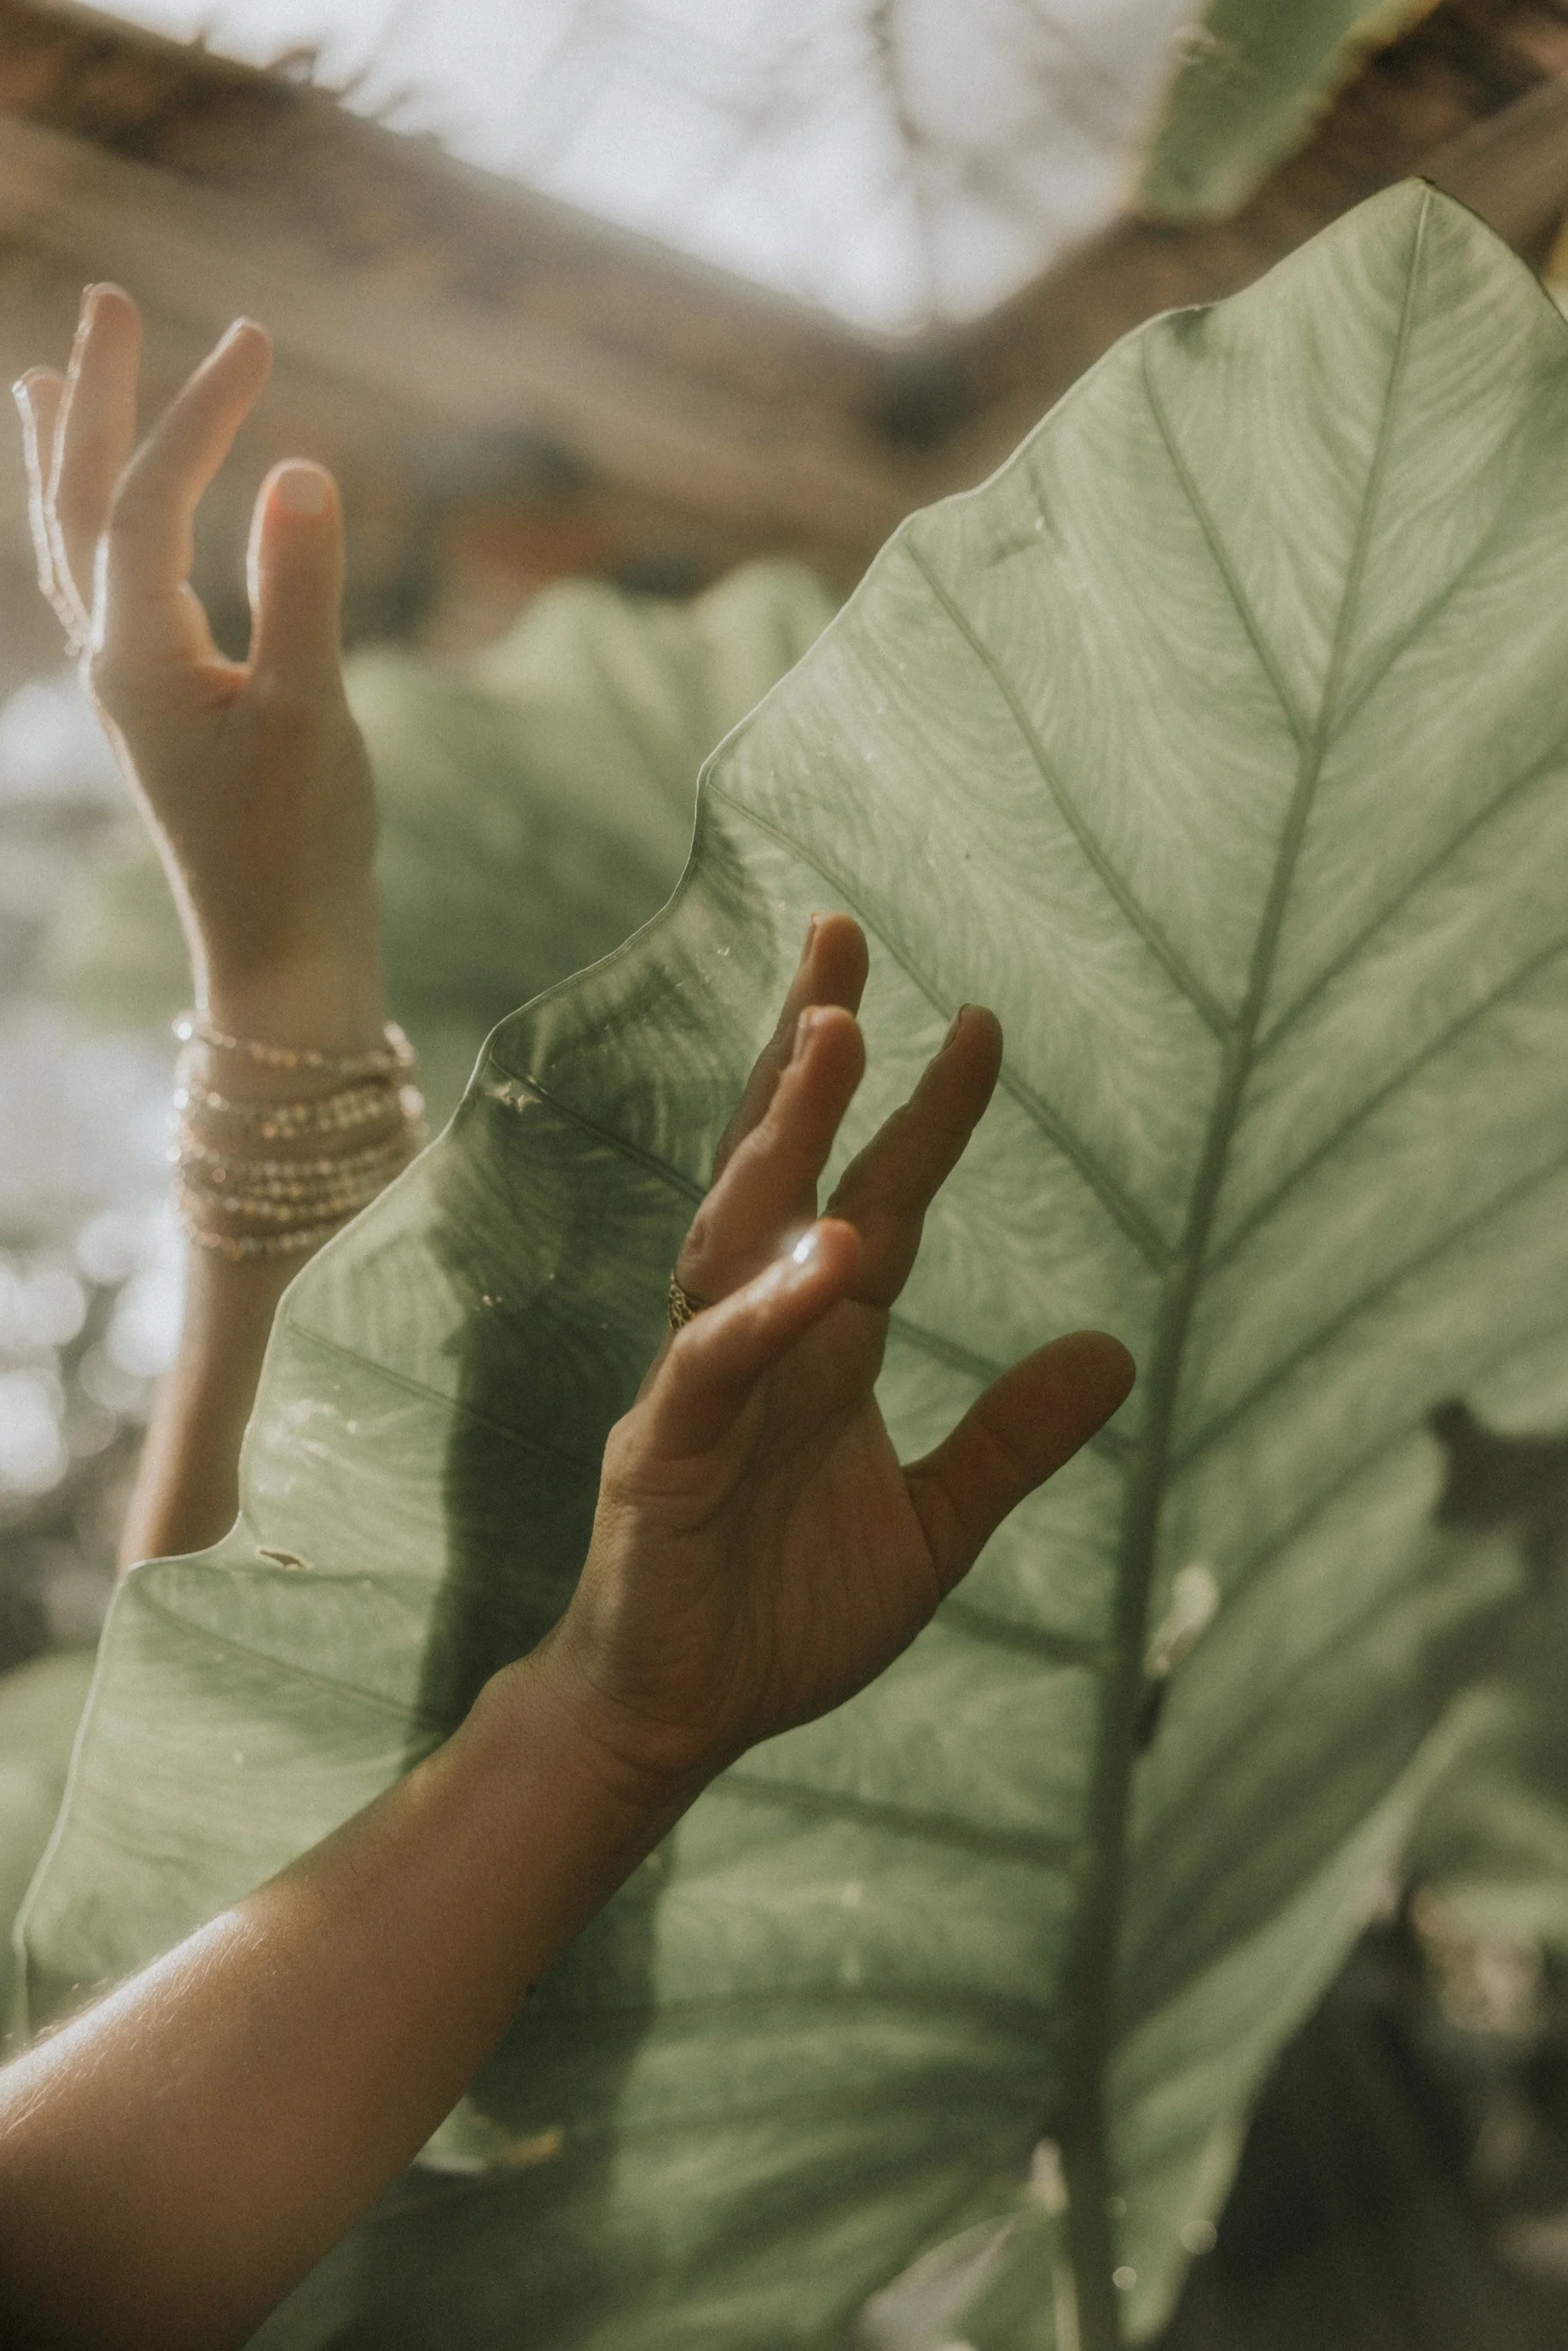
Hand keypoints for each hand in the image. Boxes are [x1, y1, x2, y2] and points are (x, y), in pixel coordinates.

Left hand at [13, 284, 383, 1050]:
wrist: (281, 954)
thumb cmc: (300, 846)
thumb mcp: (313, 715)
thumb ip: (303, 589)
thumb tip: (301, 466)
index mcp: (139, 657)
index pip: (150, 502)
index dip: (200, 415)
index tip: (259, 338)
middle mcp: (111, 662)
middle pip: (78, 502)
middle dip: (93, 398)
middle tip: (109, 300)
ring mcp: (127, 687)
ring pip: (75, 545)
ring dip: (67, 454)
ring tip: (48, 375)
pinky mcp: (157, 711)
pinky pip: (105, 592)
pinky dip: (97, 527)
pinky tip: (115, 518)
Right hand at [541, 914, 1134, 1791]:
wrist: (677, 1722)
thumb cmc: (780, 1618)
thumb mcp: (932, 1527)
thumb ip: (1011, 1441)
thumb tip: (1117, 1348)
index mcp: (825, 1346)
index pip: (880, 1200)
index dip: (926, 1115)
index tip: (979, 1023)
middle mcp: (760, 1337)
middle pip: (784, 1167)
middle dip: (811, 1053)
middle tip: (843, 934)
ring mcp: (701, 1383)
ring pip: (738, 1231)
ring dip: (785, 1134)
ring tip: (835, 1034)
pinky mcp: (661, 1453)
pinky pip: (713, 1365)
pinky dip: (766, 1311)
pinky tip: (826, 1254)